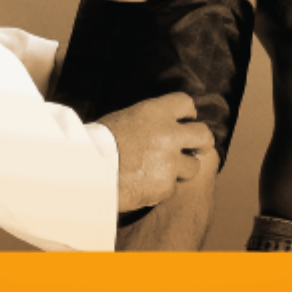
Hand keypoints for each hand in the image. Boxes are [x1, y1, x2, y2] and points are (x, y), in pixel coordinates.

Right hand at [97, 92, 213, 212]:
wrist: (87, 171)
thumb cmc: (99, 142)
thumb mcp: (127, 118)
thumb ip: (151, 121)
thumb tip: (165, 125)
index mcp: (157, 111)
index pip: (187, 103)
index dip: (187, 114)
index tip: (184, 122)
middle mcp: (169, 134)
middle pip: (204, 135)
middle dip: (200, 142)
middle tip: (192, 148)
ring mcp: (170, 162)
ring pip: (193, 166)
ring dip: (182, 169)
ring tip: (161, 170)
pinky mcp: (166, 186)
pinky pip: (173, 187)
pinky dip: (162, 187)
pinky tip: (145, 183)